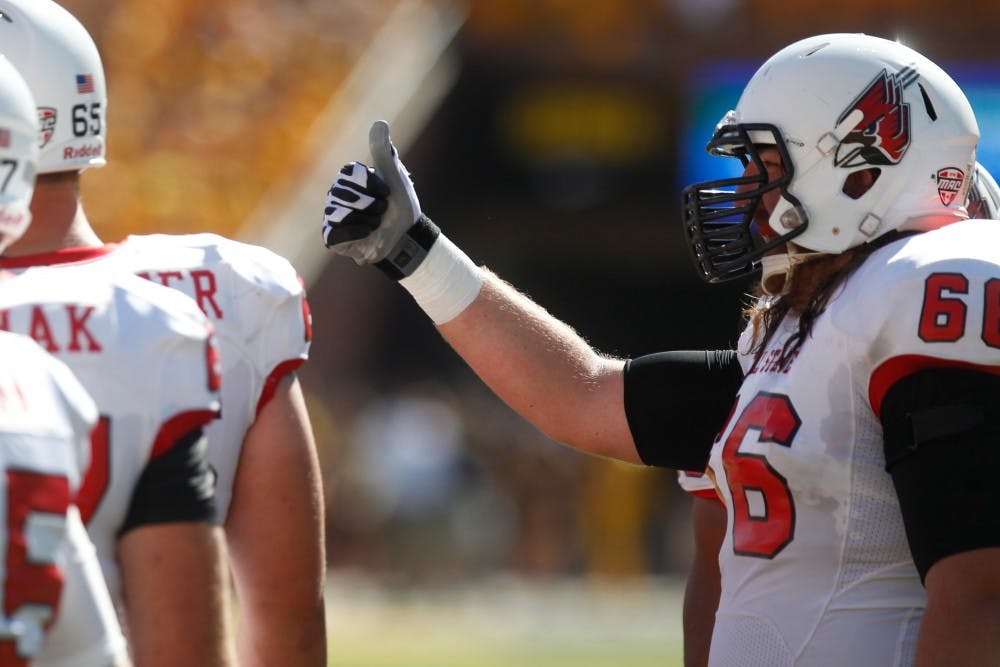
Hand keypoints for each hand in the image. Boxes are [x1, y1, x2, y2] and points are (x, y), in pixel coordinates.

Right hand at [322, 120, 424, 265]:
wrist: (405, 238)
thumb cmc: (400, 206)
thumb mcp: (395, 176)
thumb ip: (384, 151)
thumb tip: (380, 123)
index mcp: (349, 178)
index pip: (349, 173)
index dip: (372, 185)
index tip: (387, 193)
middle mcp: (336, 194)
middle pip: (345, 194)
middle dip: (372, 204)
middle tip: (383, 210)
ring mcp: (332, 215)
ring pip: (341, 213)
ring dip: (367, 220)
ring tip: (377, 224)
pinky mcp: (332, 237)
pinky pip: (336, 232)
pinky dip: (356, 233)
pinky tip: (368, 233)